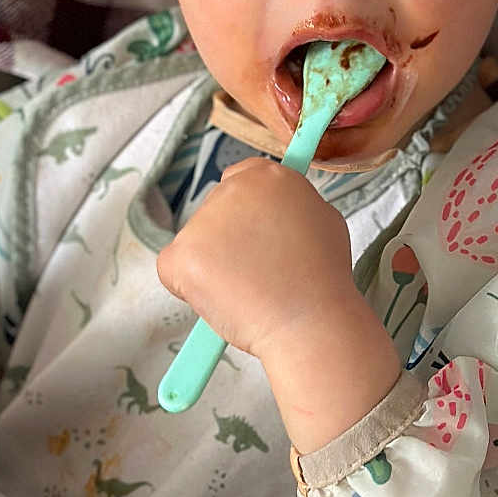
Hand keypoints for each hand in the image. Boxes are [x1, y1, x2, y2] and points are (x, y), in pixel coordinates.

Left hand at [157, 160, 399, 450]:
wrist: (309, 320)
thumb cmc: (324, 279)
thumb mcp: (323, 220)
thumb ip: (293, 206)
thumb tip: (275, 211)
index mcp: (268, 176)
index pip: (240, 179)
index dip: (246, 212)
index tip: (254, 236)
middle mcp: (232, 190)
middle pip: (215, 210)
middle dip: (227, 239)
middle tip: (254, 273)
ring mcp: (202, 222)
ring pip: (195, 243)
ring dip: (211, 265)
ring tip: (246, 292)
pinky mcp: (181, 255)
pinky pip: (173, 270)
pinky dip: (189, 289)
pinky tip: (223, 300)